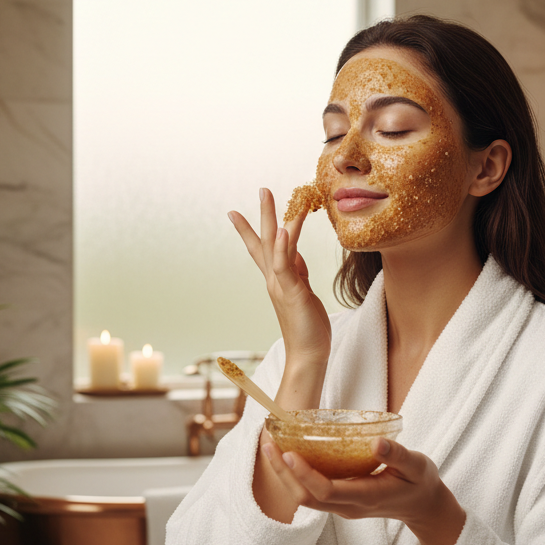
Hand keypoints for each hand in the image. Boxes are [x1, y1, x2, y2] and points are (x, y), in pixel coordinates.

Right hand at [228, 188, 331, 370]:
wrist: (308, 355)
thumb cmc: (307, 327)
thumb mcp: (302, 292)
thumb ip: (296, 273)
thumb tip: (295, 255)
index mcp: (276, 279)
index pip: (262, 249)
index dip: (251, 229)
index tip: (236, 211)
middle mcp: (274, 279)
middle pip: (264, 241)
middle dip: (262, 214)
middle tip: (262, 189)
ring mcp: (281, 285)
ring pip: (274, 246)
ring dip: (272, 219)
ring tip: (269, 195)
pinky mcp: (292, 292)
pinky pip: (285, 266)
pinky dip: (283, 246)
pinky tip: (283, 229)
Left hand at [260, 436, 466, 544]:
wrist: (423, 508)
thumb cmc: (420, 484)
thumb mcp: (417, 466)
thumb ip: (398, 455)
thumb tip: (376, 442)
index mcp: (365, 497)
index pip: (325, 491)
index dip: (304, 474)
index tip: (289, 453)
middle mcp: (347, 506)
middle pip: (305, 497)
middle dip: (283, 472)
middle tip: (269, 442)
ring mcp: (341, 506)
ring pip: (304, 497)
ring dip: (284, 474)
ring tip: (271, 445)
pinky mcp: (339, 501)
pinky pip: (310, 492)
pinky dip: (294, 475)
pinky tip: (288, 453)